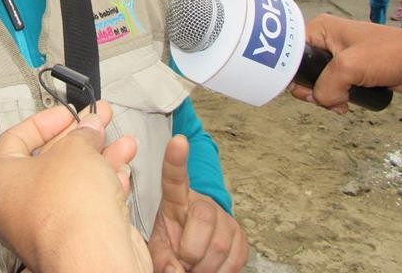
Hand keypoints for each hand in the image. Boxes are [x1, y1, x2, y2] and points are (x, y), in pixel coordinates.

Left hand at [0, 102, 151, 272]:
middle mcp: (16, 206)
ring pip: (73, 182)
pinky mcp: (72, 239)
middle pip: (49, 160)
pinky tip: (121, 171)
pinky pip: (87, 205)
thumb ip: (82, 133)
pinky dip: (105, 186)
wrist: (94, 256)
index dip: (46, 120)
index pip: (16, 138)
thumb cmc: (68, 210)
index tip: (67, 113)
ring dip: (100, 159)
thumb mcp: (75, 149)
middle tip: (97, 121)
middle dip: (79, 138)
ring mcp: (45, 225)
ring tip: (121, 143)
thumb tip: (88, 129)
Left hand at [148, 136, 247, 272]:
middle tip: (183, 262)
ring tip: (194, 268)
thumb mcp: (159, 246)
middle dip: (191, 251)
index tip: (178, 140)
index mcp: (176, 199)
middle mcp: (203, 203)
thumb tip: (175, 270)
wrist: (195, 254)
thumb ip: (161, 256)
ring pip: (219, 245)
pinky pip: (235, 259)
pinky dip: (220, 272)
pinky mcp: (241, 237)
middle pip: (203, 218)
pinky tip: (210, 269)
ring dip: (204, 267)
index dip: (176, 159)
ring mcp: (225, 218)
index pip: (175, 177)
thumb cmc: (173, 244)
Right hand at [288, 14, 401, 113]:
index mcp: (321, 29)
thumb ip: (326, 86)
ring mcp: (340, 57)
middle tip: (325, 99)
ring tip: (341, 103)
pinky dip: (336, 99)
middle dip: (312, 90)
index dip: (292, 72)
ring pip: (318, 83)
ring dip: (326, 97)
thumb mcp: (350, 67)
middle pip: (302, 71)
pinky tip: (347, 105)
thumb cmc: (390, 54)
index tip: (305, 89)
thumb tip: (321, 100)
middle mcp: (327, 41)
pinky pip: (333, 88)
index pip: (291, 52)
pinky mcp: (352, 72)